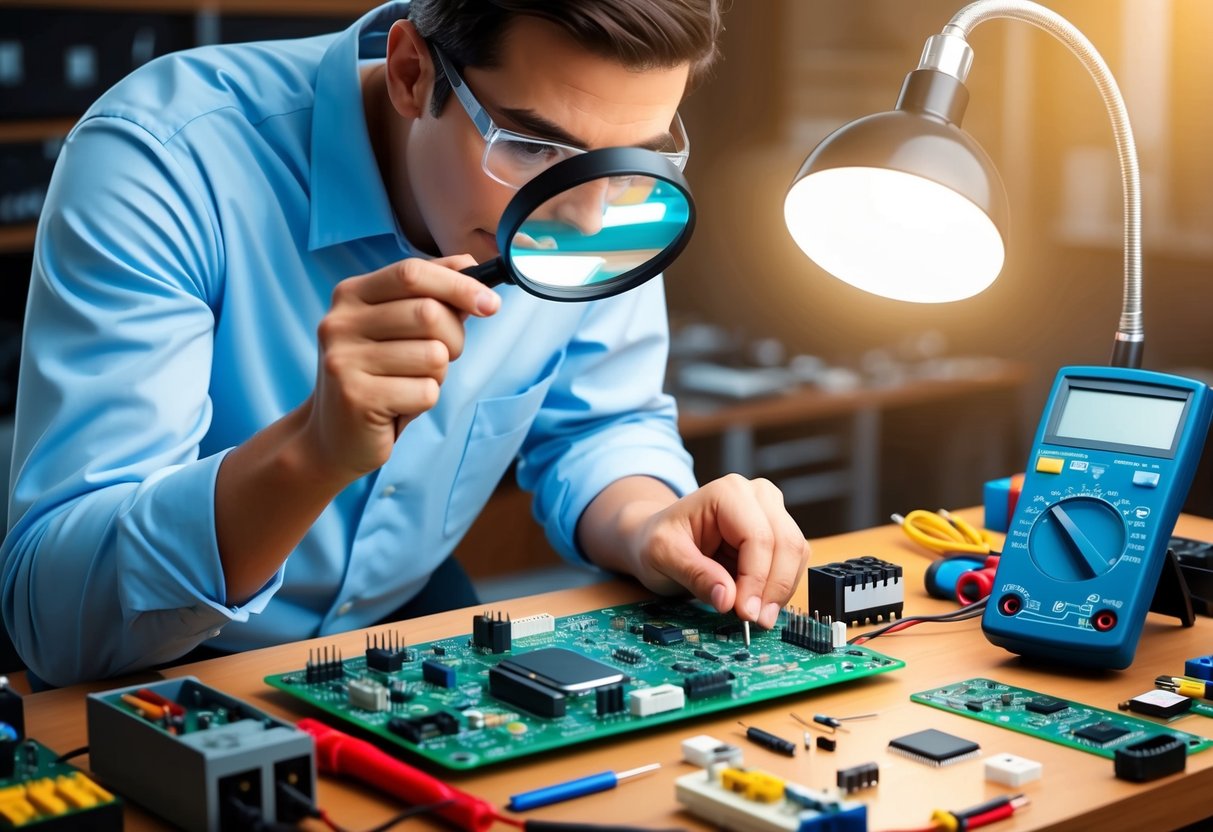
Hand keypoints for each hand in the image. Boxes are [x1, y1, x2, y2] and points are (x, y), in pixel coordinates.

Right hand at [302, 255, 499, 479]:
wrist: (333, 436)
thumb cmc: (379, 377)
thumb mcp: (399, 330)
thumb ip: (433, 297)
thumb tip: (474, 269)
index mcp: (351, 295)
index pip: (412, 272)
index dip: (459, 284)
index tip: (491, 303)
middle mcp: (341, 322)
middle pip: (429, 313)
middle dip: (454, 339)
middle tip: (442, 358)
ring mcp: (345, 360)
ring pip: (433, 356)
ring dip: (437, 375)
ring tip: (410, 384)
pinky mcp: (357, 397)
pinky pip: (426, 392)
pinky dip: (425, 402)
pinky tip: (400, 405)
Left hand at [626, 475, 808, 628]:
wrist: (659, 538)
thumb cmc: (659, 541)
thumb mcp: (663, 556)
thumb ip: (696, 575)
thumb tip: (728, 599)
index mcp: (727, 492)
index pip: (757, 537)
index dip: (755, 579)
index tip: (744, 612)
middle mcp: (757, 495)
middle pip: (785, 544)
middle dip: (773, 588)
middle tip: (755, 621)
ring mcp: (771, 511)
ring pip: (796, 553)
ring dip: (780, 590)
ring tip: (756, 616)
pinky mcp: (777, 531)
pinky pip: (793, 562)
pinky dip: (781, 587)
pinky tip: (759, 604)